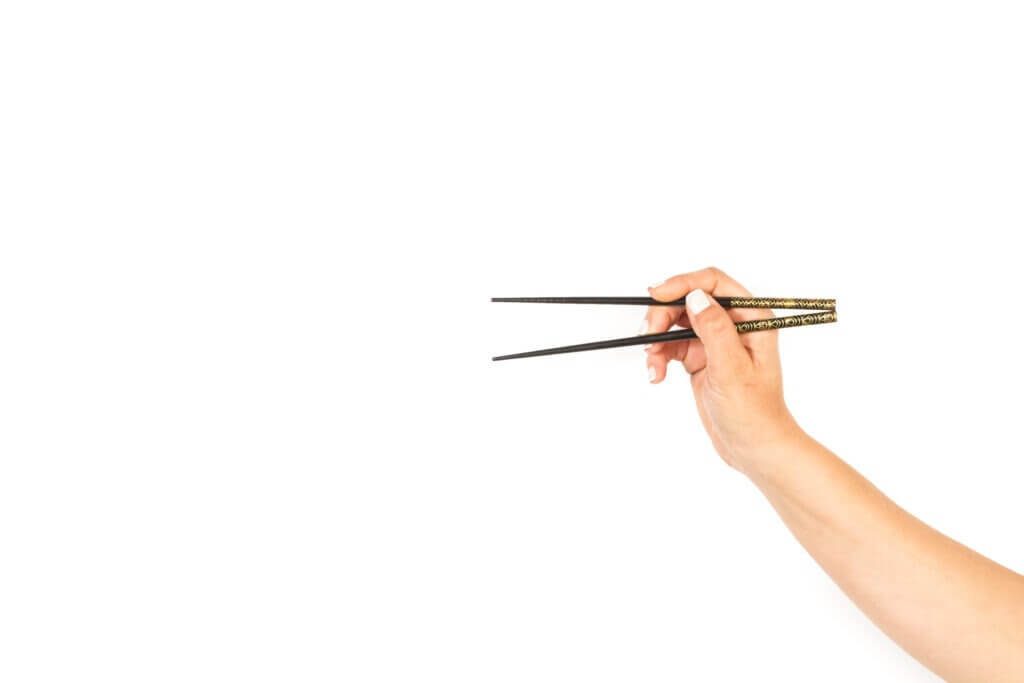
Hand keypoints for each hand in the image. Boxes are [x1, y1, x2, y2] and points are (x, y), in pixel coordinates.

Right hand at [643, 267, 800, 472]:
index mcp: (751, 318)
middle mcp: (733, 324)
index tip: (657, 296)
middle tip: (648, 337)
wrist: (752, 447)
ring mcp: (715, 341)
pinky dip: (659, 357)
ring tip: (652, 366)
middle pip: (688, 300)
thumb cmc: (755, 414)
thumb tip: (696, 297)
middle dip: (663, 316)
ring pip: (675, 322)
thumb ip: (715, 331)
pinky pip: (670, 346)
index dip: (683, 284)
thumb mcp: (733, 370)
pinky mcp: (700, 358)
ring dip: (657, 339)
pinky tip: (656, 375)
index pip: (714, 283)